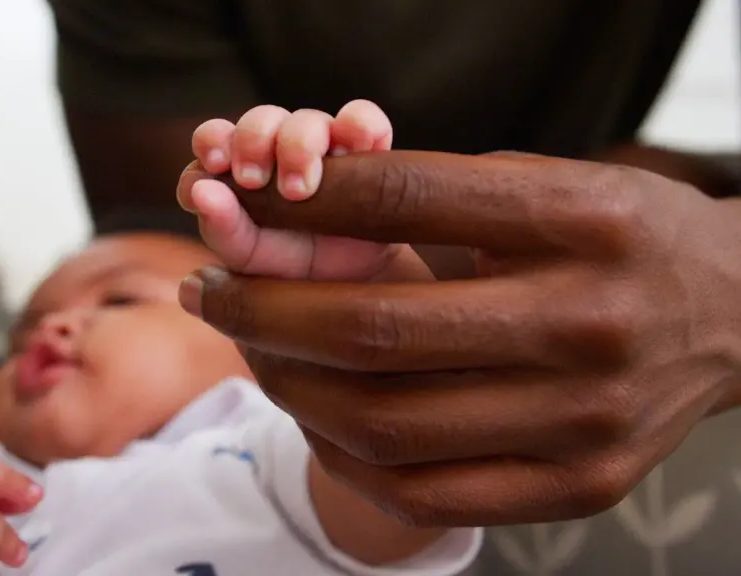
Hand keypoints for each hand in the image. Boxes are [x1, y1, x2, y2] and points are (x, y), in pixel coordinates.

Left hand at [178, 145, 740, 525]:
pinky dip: (343, 456)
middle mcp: (592, 324)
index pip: (410, 199)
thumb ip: (427, 196)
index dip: (302, 204)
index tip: (234, 207)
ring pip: (384, 425)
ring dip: (288, 387)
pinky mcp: (581, 486)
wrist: (732, 317)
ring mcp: (590, 421)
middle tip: (208, 292)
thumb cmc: (615, 235)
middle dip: (261, 311)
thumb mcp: (541, 184)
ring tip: (253, 352)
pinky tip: (315, 413)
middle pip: (377, 331)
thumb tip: (287, 208)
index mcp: (582, 222)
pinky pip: (423, 493)